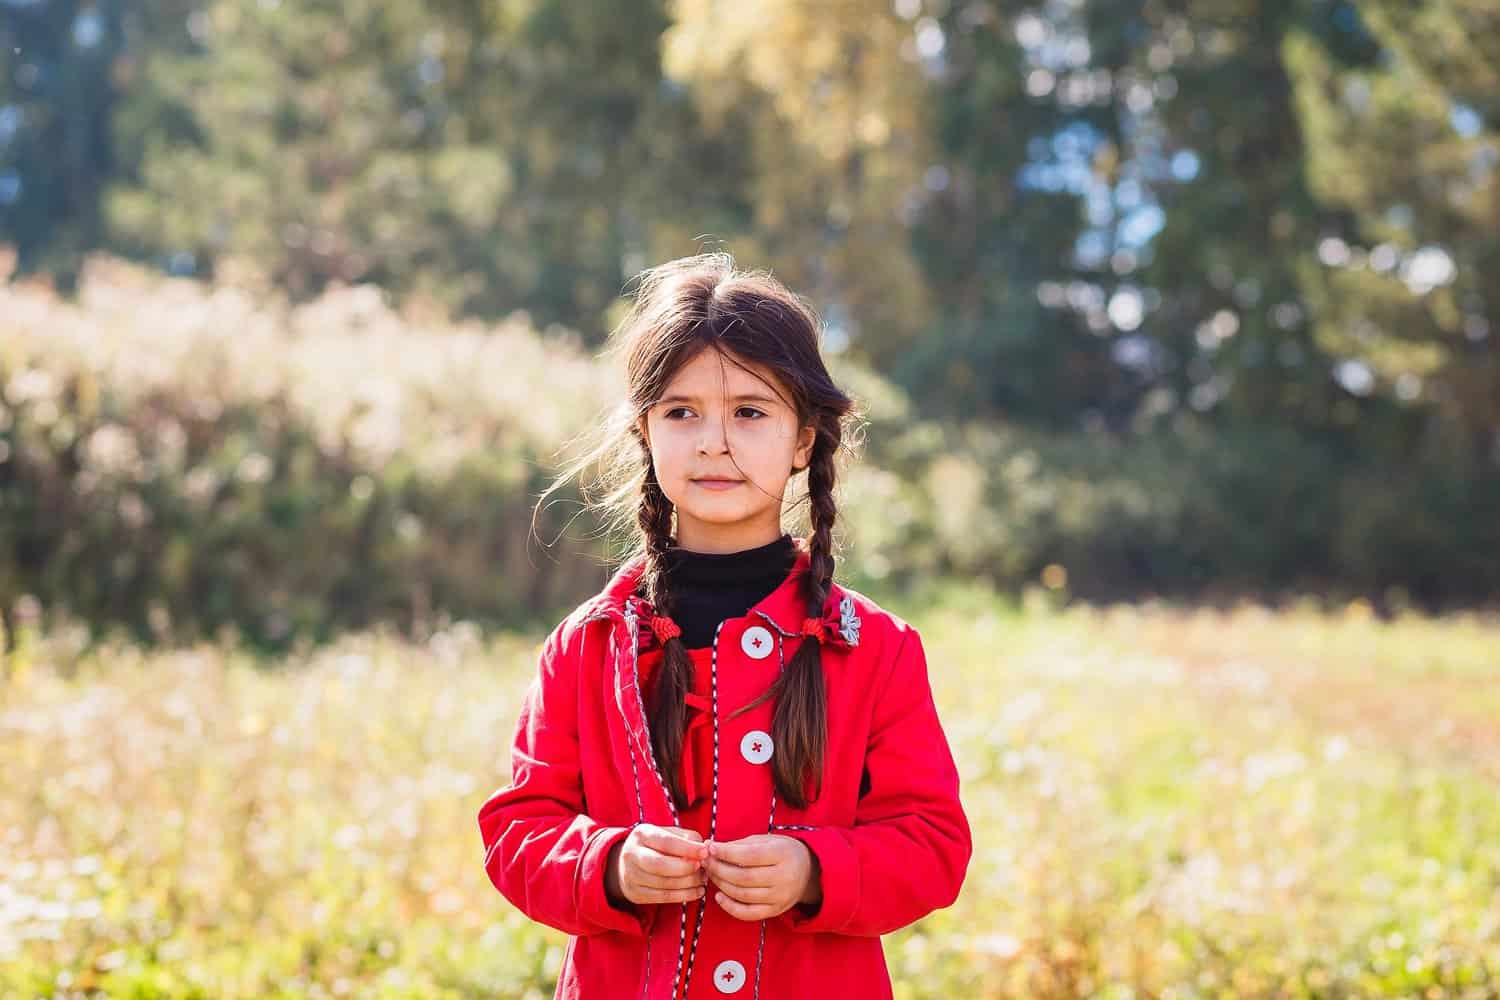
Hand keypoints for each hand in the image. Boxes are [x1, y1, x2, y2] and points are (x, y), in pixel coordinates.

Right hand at [606, 825, 708, 907]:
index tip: (705, 852)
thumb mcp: (668, 833)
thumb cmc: (656, 845)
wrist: (628, 862)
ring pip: (663, 883)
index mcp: (642, 834)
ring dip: (688, 883)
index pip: (666, 842)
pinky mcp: (635, 894)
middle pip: (660, 865)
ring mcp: (631, 876)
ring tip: (702, 879)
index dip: (687, 848)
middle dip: (685, 868)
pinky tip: (697, 891)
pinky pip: (663, 897)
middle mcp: (632, 854)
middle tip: (702, 868)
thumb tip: (704, 849)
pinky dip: (684, 895)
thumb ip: (686, 838)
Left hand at [705, 834, 821, 921]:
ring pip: (743, 895)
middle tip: (706, 862)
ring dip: (721, 885)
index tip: (711, 847)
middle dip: (719, 869)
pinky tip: (719, 896)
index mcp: (782, 854)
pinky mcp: (775, 911)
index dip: (727, 852)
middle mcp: (784, 877)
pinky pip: (748, 913)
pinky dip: (730, 907)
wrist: (808, 871)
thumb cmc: (782, 852)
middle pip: (743, 877)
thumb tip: (711, 846)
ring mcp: (780, 897)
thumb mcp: (766, 841)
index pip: (749, 856)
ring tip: (711, 875)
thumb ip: (740, 844)